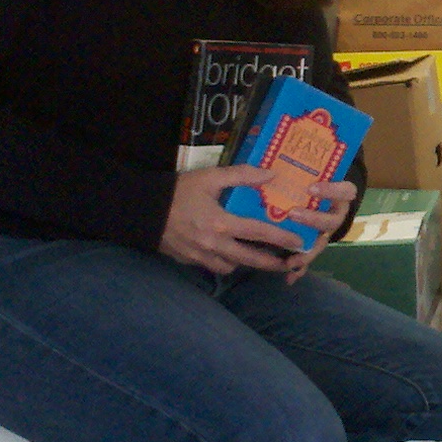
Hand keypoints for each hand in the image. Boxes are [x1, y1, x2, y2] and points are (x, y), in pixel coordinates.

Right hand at [159, 165, 307, 274]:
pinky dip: (225, 263)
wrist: (142, 210)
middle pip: (250, 260)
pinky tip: (231, 255)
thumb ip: (242, 175)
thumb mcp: (210, 177)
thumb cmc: (179, 191)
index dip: (281, 238)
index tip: (298, 242)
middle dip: (271, 263)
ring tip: (260, 258)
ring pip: (231, 267)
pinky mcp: (189, 261)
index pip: (259, 233)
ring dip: (247, 264)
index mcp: (222, 223)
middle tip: (289, 264)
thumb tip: (270, 174)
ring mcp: (200, 256)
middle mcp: (214, 244)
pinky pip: (213, 267)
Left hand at [278, 179, 356, 284]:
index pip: (346, 191)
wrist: (317, 194)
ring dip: (307, 251)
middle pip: (332, 221)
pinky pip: (309, 259)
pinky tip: (289, 278)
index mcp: (338, 195)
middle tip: (293, 214)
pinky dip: (300, 269)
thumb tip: (268, 167)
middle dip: (313, 220)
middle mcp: (335, 215)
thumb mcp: (307, 173)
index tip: (310, 188)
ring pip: (321, 243)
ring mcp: (325, 232)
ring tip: (291, 259)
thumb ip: (295, 171)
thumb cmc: (308, 181)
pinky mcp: (315, 245)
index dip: (331, 191)